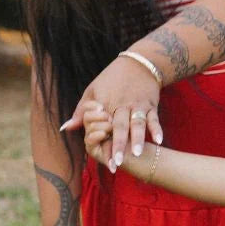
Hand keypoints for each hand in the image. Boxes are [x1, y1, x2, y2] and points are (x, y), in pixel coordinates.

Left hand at [59, 57, 162, 172]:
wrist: (138, 62)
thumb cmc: (112, 78)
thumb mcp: (92, 90)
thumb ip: (81, 112)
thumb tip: (65, 128)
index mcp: (106, 104)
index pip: (102, 128)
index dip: (102, 144)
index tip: (102, 161)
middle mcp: (122, 105)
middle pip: (119, 127)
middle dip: (118, 145)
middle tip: (117, 162)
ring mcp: (137, 105)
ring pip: (137, 124)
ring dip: (137, 139)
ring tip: (137, 154)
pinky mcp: (150, 104)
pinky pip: (154, 118)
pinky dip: (157, 129)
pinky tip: (159, 141)